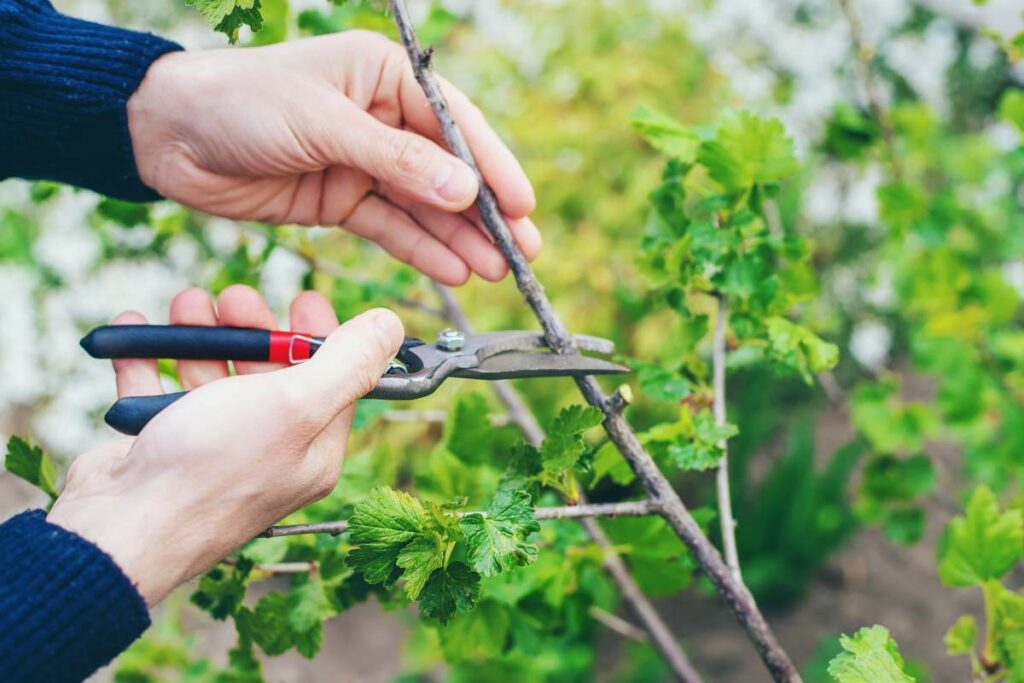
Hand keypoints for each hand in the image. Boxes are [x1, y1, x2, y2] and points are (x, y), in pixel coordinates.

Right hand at [47, 286, 401, 605]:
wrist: (118, 530)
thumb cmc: (212, 469)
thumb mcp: (296, 405)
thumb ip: (347, 363)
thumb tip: (391, 326)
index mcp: (312, 451)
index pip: (333, 382)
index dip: (321, 337)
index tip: (304, 299)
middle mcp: (268, 454)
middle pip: (271, 375)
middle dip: (254, 328)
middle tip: (234, 297)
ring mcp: (212, 453)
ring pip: (212, 378)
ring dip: (199, 335)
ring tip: (185, 304)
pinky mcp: (163, 450)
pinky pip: (156, 392)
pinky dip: (146, 358)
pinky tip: (136, 326)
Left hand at [127, 31, 540, 285]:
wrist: (168, 137)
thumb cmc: (241, 102)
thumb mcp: (323, 124)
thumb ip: (396, 160)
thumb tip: (467, 192)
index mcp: (382, 76)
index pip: (453, 124)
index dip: (492, 167)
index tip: (523, 205)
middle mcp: (379, 117)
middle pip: (446, 171)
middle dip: (486, 213)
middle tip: (524, 251)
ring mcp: (362, 161)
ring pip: (422, 206)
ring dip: (459, 240)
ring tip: (498, 272)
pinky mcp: (340, 199)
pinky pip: (389, 228)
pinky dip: (420, 250)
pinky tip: (453, 272)